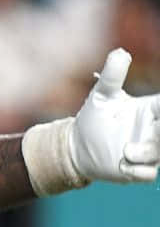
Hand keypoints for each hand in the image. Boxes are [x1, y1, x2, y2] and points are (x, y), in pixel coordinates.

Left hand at [70, 48, 159, 183]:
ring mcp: (148, 152)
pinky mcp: (136, 170)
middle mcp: (155, 131)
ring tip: (126, 151)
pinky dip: (139, 172)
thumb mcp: (102, 95)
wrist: (75, 146)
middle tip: (156, 127)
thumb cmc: (94, 117)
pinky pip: (147, 174)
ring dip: (148, 153)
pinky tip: (124, 166)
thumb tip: (120, 52)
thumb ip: (112, 75)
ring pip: (159, 153)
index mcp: (153, 110)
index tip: (159, 109)